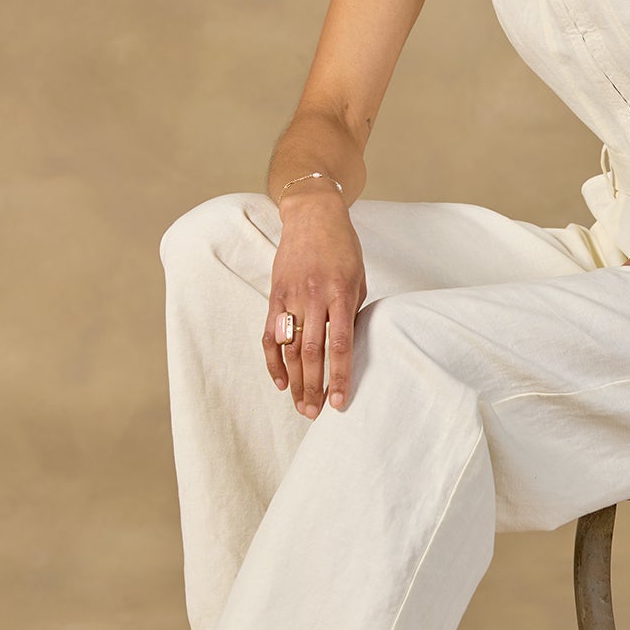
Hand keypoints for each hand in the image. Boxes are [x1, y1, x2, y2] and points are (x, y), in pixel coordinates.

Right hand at [265, 187, 366, 417]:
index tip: (340, 403)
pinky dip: (273, 361)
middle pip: (311, 352)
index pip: (340, 344)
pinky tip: (281, 382)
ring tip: (301, 406)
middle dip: (314, 386)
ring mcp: (291, 296)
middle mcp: (314, 296)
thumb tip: (347, 352)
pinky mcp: (275, 295)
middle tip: (316, 414)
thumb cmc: (343, 248)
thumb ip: (351, 314)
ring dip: (295, 381)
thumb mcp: (358, 278)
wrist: (313, 215)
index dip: (340, 376)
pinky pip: (270, 334)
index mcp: (341, 293)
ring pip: (289, 348)